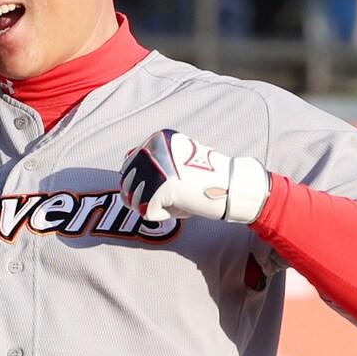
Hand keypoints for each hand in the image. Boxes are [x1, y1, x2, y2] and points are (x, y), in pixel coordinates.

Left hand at [119, 129, 269, 225]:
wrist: (231, 185)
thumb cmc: (204, 178)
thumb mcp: (174, 162)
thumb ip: (150, 160)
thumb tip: (125, 159)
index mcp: (156, 140)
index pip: (129, 166)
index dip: (142, 183)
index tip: (167, 186)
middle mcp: (152, 149)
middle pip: (128, 184)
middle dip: (143, 197)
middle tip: (171, 197)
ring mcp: (155, 167)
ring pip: (135, 200)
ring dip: (155, 207)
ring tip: (178, 198)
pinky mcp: (160, 187)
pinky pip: (148, 213)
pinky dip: (164, 215)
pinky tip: (183, 204)